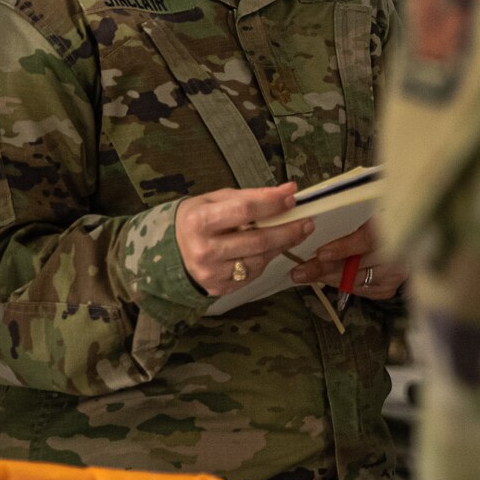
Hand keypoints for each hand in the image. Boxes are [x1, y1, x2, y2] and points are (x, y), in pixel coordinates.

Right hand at [175, 183, 312, 296]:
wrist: (171, 250)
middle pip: (257, 240)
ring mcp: (211, 273)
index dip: (272, 204)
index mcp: (199, 221)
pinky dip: (265, 260)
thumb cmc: (198, 218)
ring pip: (259, 260)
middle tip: (307, 222)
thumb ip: (252, 196)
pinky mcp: (219, 288)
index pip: (244, 210)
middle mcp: (204, 250)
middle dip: (287, 230)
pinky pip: (253, 274)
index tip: (292, 197)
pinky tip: (269, 249)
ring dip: (280, 246)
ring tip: (292, 233)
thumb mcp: (216, 199)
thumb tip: (289, 191)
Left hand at [287, 218, 406, 300]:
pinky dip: (342, 285)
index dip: (343, 248)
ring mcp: (394, 274)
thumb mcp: (368, 208)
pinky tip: (326, 279)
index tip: (321, 253)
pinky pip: (361, 290)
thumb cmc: (380, 215)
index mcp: (391, 227)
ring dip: (329, 278)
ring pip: (355, 280)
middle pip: (356, 265)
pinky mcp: (389, 288)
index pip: (366, 240)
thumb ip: (348, 214)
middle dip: (324, 269)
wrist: (406, 232)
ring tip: (305, 275)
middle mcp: (396, 254)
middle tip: (300, 271)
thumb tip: (314, 217)